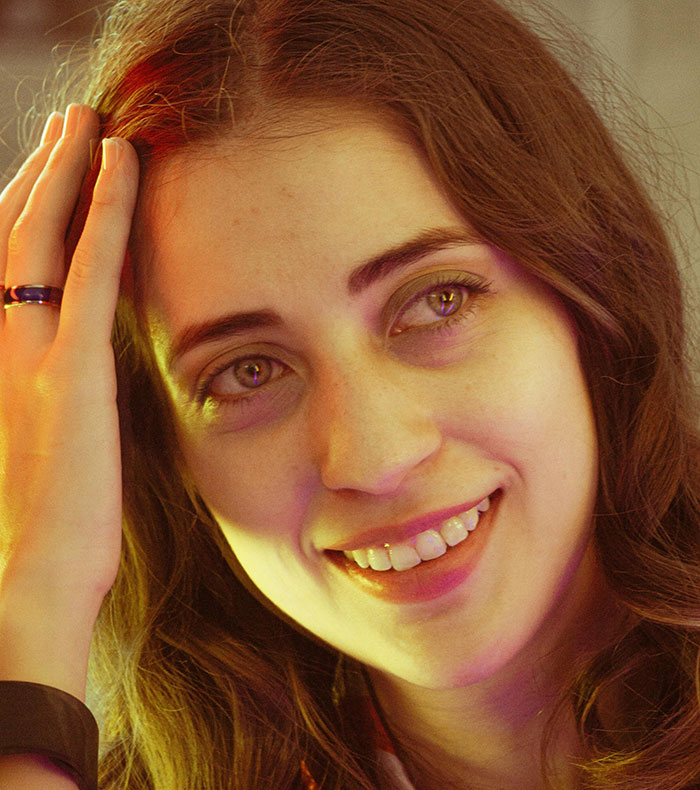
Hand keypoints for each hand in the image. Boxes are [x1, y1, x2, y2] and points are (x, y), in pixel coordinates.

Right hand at [0, 105, 138, 619]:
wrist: (30, 580)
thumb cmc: (43, 523)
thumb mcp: (39, 440)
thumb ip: (48, 388)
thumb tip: (74, 361)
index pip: (0, 264)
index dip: (23, 208)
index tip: (50, 169)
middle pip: (9, 233)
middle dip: (38, 171)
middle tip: (68, 121)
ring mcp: (26, 354)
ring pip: (40, 237)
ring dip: (64, 170)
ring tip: (89, 120)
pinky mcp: (70, 371)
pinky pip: (88, 272)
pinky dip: (105, 211)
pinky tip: (122, 163)